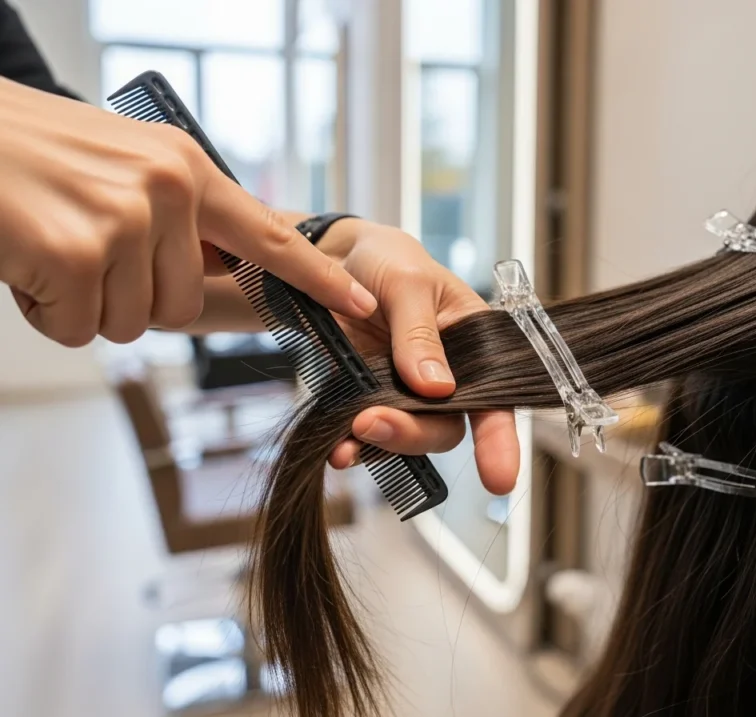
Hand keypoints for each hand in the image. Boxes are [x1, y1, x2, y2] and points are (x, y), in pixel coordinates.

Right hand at [0, 78, 377, 346]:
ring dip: (85, 304)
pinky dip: (46, 313)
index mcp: (187, 169)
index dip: (317, 278)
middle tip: (80, 248)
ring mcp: (125, 220)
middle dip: (130, 296)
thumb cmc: (33, 153)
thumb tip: (217, 264)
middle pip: (182, 304)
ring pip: (132, 323)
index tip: (359, 302)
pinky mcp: (78, 255)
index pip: (270, 236)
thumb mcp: (124, 165)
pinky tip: (25, 262)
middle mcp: (168, 190)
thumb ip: (180, 214)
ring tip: (49, 245)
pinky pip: (80, 331)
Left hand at [317, 219, 519, 495]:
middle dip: (413, 434)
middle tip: (373, 424)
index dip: (500, 441)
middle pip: (446, 427)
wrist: (328, 258)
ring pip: (408, 437)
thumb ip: (420, 334)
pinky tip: (338, 448)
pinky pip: (369, 435)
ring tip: (348, 439)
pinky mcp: (369, 399)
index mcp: (475, 343)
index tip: (498, 478)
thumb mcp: (406, 281)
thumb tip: (437, 388)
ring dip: (380, 444)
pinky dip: (354, 446)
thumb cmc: (384, 258)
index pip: (497, 398)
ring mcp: (406, 392)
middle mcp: (448, 376)